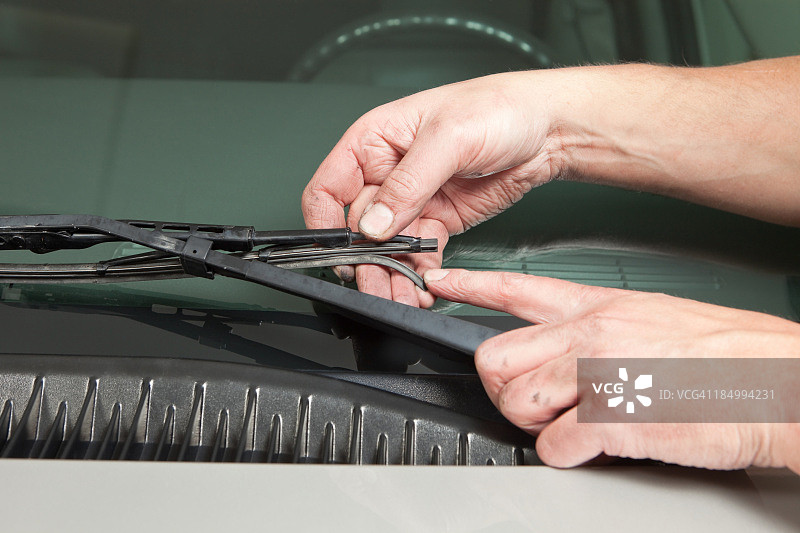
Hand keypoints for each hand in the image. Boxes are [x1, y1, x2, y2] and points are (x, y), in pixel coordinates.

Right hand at [301, 72, 563, 306]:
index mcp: (373, 142)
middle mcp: (386, 174)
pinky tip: (423, 288)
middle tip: (376, 286)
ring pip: (387, 249)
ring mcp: (412, 201)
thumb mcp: (447, 139)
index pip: (329, 189)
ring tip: (401, 297)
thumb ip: (407, 184)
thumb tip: (373, 224)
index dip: (326, 224)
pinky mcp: (437, 221)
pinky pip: (417, 254)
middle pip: (358, 229)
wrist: (548, 129)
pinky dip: (418, 273)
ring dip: (391, 275)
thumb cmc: (497, 108)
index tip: (339, 253)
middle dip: (366, 261)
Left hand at [424, 268, 799, 472]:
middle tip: (530, 401)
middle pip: (495, 355)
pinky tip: (588, 446)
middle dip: (501, 386)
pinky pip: (553, 443)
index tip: (439, 282)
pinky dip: (563, 454)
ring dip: (531, 421)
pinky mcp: (614, 419)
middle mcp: (591, 333)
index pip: (515, 287)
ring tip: (566, 423)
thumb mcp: (655, 318)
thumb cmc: (729, 354)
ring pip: (515, 399)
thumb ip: (601, 328)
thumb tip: (567, 350)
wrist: (782, 382)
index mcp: (600, 306)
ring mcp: (599, 373)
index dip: (469, 285)